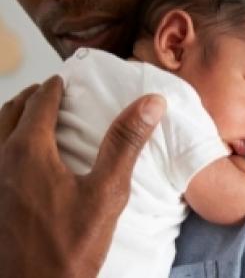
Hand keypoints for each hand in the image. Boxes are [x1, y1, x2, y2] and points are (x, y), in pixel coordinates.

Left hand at [0, 76, 165, 277]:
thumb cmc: (71, 245)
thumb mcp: (107, 192)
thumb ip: (125, 143)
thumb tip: (150, 103)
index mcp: (28, 152)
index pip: (40, 104)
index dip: (54, 88)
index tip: (64, 80)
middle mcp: (0, 160)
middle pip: (10, 112)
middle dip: (30, 97)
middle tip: (49, 93)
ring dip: (12, 117)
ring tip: (32, 118)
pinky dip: (4, 141)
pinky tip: (22, 158)